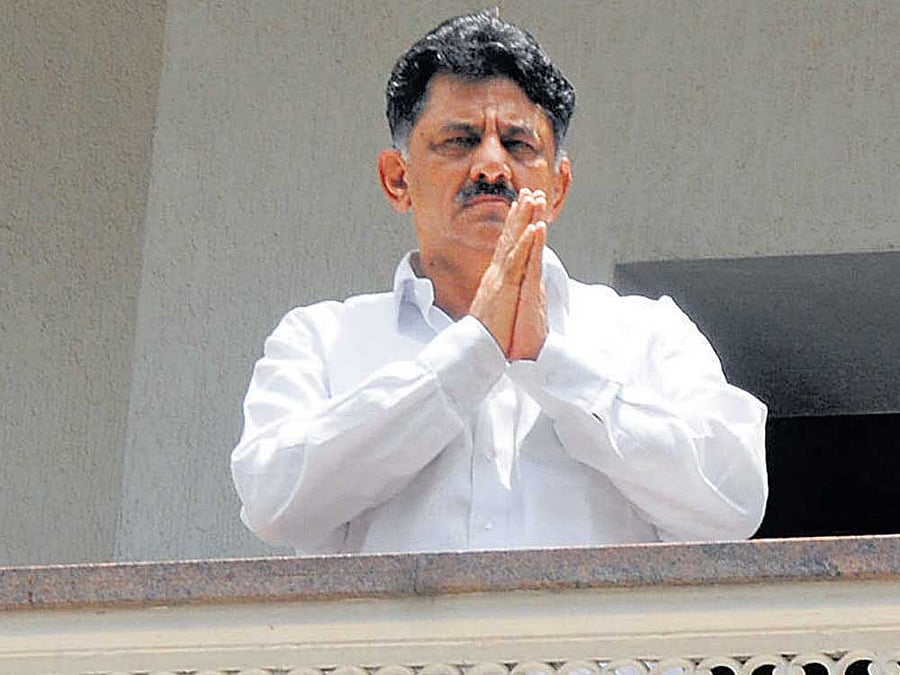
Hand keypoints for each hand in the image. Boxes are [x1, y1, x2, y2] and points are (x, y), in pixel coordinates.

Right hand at [469, 189, 547, 358]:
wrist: (473, 352)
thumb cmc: (484, 338)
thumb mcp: (492, 312)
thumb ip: (496, 299)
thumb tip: (498, 293)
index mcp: (495, 280)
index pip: (506, 247)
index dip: (514, 226)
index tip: (521, 207)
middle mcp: (496, 275)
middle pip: (509, 237)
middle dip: (520, 213)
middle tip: (530, 191)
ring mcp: (499, 280)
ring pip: (514, 243)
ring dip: (524, 219)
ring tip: (533, 199)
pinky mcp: (503, 289)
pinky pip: (516, 262)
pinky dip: (525, 244)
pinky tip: (533, 228)